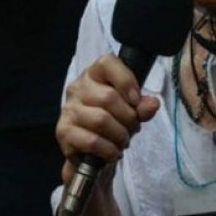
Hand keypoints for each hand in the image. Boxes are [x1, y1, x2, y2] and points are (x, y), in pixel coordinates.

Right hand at [56, 54, 160, 184]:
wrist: (91, 150)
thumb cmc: (112, 121)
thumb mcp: (132, 110)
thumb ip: (143, 105)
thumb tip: (152, 105)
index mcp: (94, 74)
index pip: (107, 63)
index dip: (126, 81)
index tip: (136, 101)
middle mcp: (77, 88)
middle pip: (109, 97)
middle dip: (128, 117)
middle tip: (132, 128)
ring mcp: (68, 110)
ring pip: (101, 120)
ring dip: (119, 135)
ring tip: (123, 141)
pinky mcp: (64, 132)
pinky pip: (92, 141)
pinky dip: (108, 150)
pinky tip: (113, 152)